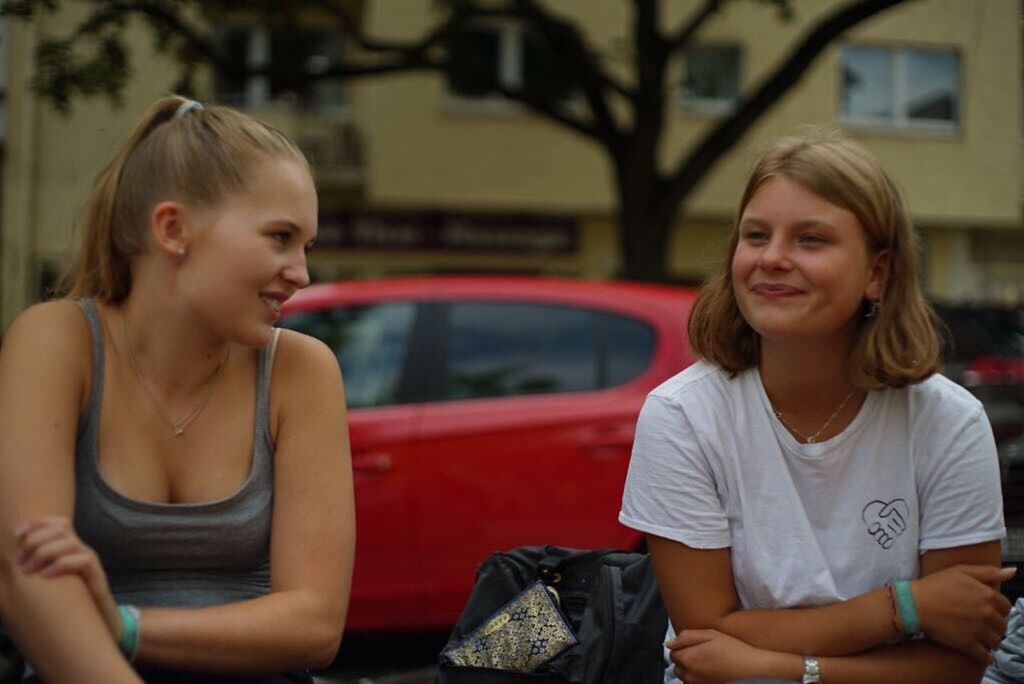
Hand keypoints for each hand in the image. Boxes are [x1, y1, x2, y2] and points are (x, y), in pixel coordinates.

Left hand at [15, 516, 121, 640]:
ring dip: (45, 552)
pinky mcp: (97, 575)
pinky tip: (47, 576)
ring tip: (28, 569)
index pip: (58, 523)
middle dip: (36, 540)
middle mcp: (81, 550)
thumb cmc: (70, 601)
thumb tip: (11, 564)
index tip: (17, 534)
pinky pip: (83, 560)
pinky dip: (62, 564)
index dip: (38, 523)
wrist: (99, 621)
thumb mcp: (51, 580)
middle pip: (61, 528)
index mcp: (69, 548)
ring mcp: (90, 561)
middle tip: (20, 561)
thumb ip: (38, 568)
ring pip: (70, 542)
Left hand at [666, 629, 771, 683]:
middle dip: (684, 658)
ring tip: (705, 661)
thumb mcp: (710, 634)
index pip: (672, 653)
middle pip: (676, 666)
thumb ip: (686, 637)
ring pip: (683, 676)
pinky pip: (692, 683)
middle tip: (700, 651)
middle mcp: (690, 674)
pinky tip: (708, 670)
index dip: (681, 647)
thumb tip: (669, 643)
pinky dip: (696, 677)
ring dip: (689, 669)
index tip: (692, 644)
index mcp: (689, 658)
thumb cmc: (733, 649)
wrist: (751, 666)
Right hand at [913, 564, 1014, 664]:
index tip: (990, 611)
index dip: (998, 609)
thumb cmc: (935, 585)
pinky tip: (982, 655)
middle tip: (984, 625)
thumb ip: (988, 571)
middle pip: (1001, 625)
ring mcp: (978, 629)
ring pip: (995, 641)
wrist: (914, 603)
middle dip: (995, 626)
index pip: (1005, 606)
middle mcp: (987, 613)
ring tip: (981, 639)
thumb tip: (1013, 571)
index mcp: (987, 595)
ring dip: (991, 641)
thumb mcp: (960, 570)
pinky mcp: (968, 644)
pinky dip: (986, 657)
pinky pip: (985, 656)